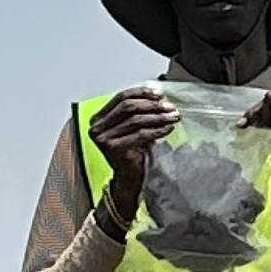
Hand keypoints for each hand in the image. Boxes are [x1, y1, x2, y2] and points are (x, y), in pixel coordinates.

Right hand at [90, 82, 176, 219]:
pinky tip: (168, 128)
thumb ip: (138, 111)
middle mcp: (97, 127)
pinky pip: (141, 134)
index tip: (158, 94)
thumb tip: (158, 97)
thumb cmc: (131, 152)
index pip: (120, 97)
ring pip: (136, 120)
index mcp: (98, 118)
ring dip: (158, 117)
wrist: (128, 178)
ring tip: (173, 116)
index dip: (141, 93)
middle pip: (128, 107)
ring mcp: (104, 138)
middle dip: (152, 105)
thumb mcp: (132, 127)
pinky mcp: (115, 149)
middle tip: (170, 107)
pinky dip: (157, 130)